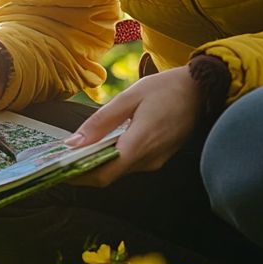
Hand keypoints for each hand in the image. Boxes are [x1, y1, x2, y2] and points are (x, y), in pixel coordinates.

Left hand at [64, 65, 199, 186]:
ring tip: (78, 150)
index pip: (103, 174)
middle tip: (62, 159)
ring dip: (98, 163)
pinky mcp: (159, 157)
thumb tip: (73, 142)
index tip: (59, 169)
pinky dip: (113, 158)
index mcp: (140, 143)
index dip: (79, 175)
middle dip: (84, 169)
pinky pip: (131, 163)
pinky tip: (103, 144)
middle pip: (109, 175)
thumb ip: (100, 121)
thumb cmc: (166, 88)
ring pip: (119, 170)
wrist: (203, 88)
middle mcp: (149, 158)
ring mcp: (156, 161)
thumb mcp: (129, 97)